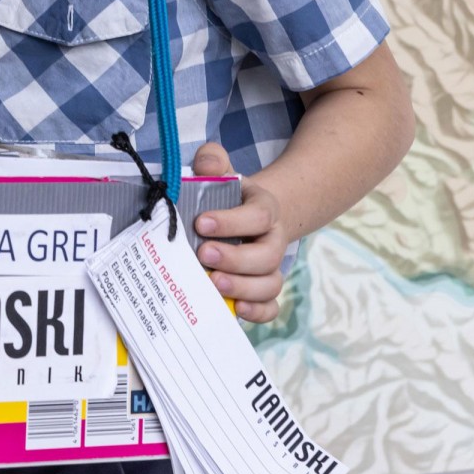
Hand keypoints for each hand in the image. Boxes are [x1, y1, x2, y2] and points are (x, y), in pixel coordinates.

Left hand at [191, 141, 287, 324]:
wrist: (243, 220)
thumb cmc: (225, 198)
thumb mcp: (219, 172)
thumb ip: (213, 161)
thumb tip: (208, 165)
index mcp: (264, 209)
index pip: (258, 215)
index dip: (231, 221)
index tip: (200, 223)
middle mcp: (272, 240)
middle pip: (267, 255)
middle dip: (235, 258)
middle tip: (204, 254)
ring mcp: (269, 269)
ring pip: (270, 284)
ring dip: (243, 287)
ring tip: (213, 284)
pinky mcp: (263, 292)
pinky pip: (270, 307)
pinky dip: (256, 312)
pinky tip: (235, 308)